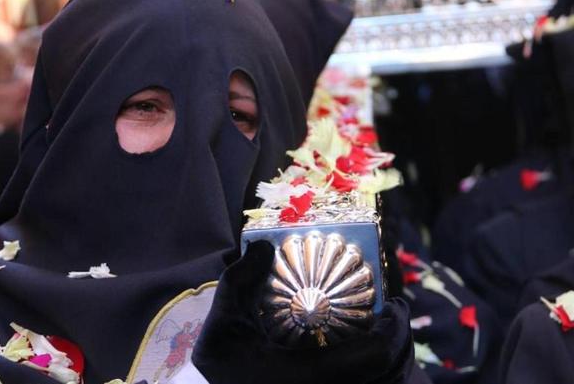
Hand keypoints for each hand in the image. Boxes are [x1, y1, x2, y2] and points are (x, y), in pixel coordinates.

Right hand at [193, 241, 414, 383]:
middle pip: (385, 373)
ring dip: (383, 355)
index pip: (375, 356)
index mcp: (307, 375)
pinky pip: (360, 382)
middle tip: (390, 315)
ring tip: (377, 330)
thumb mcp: (222, 320)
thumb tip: (264, 247)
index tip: (394, 305)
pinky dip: (367, 367)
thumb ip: (241, 280)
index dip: (395, 330)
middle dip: (395, 342)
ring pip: (376, 381)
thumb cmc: (221, 364)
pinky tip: (352, 347)